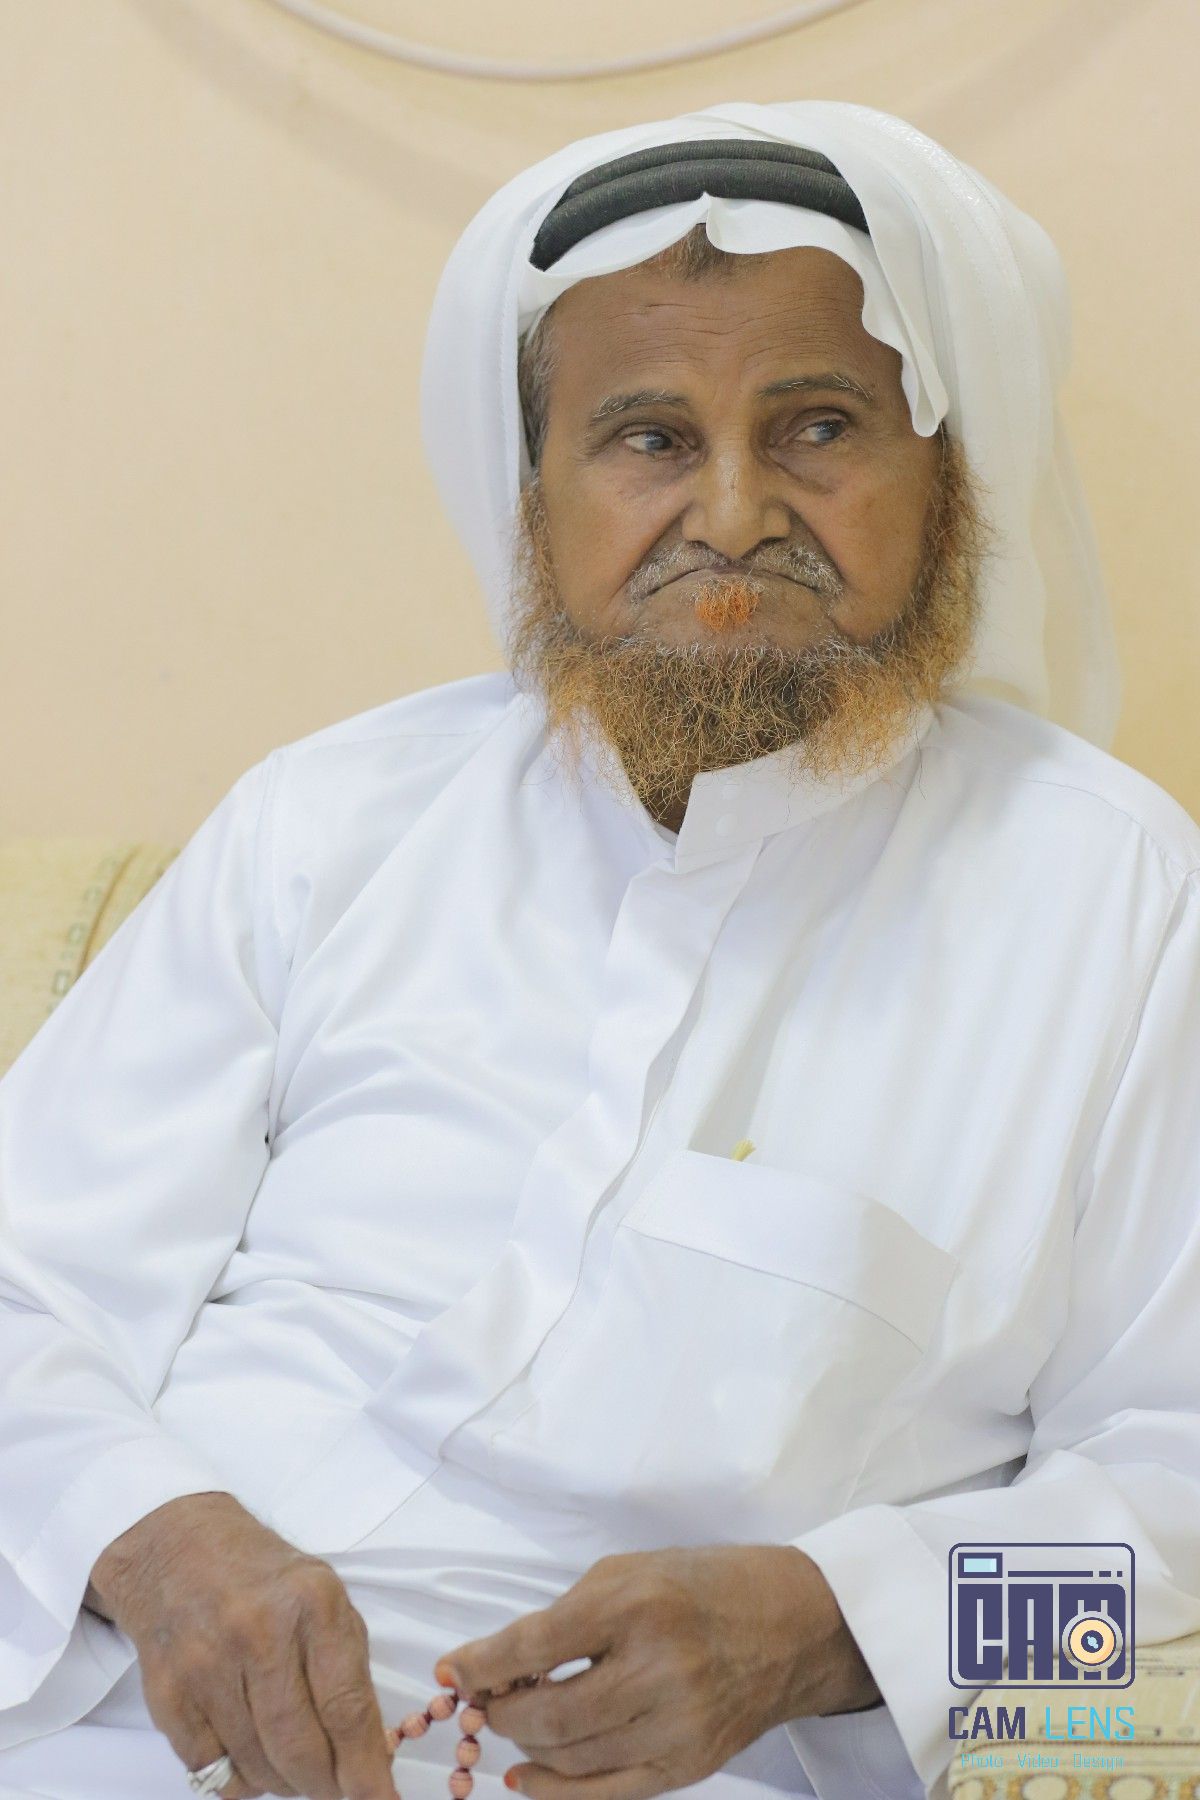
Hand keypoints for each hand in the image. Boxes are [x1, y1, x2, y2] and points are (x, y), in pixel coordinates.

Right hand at [87, 1490, 399, 1799]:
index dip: (365, 1768)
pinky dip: (238, 1781)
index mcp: (312, 1603)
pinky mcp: (168, 1692)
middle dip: (325, 1784)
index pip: (346, 1708)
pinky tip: (251, 1758)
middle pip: (300, 1747)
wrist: (178, 1548)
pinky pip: (210, 1769)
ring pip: (257, 1764)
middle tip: (335, 1789)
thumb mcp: (323, 1597)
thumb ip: (347, 1670)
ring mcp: (207, 1663)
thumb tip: (370, 1754)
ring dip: (284, 1782)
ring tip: (295, 1769)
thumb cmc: (263, 1579)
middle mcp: (259, 1631)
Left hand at [433, 1544, 879, 1799]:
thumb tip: (496, 1665)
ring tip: (512, 1722)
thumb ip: (564, 1619)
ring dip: (524, 1744)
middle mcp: (658, 1669)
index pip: (536, 1645)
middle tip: (483, 1698)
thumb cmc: (701, 1584)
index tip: (452, 1670)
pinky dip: (555, 1792)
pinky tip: (525, 1777)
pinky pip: (605, 1795)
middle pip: (548, 1713)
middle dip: (500, 1710)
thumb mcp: (628, 1572)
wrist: (790, 1623)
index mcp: (637, 1604)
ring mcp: (676, 1726)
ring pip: (571, 1757)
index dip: (481, 1663)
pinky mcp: (688, 1767)